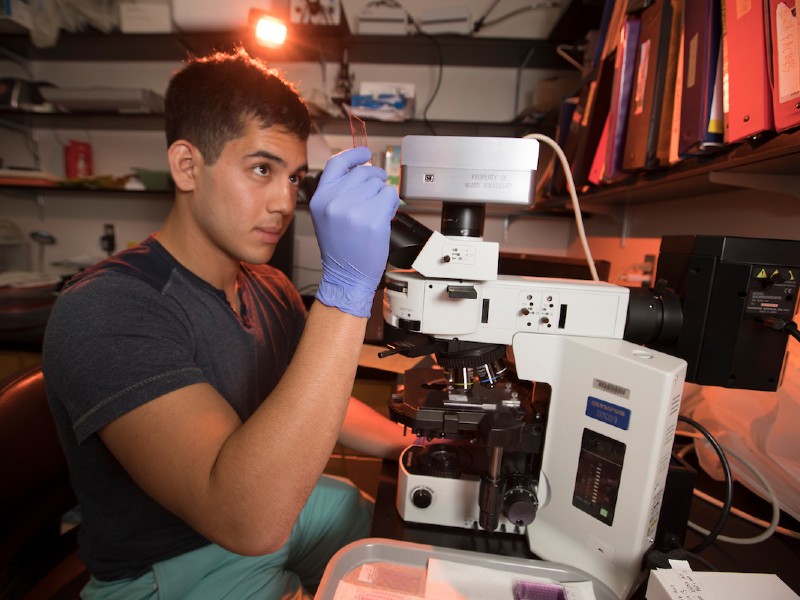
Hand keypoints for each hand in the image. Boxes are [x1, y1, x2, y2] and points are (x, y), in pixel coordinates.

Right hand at [310, 147, 399, 317]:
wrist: (346, 275)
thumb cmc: (340, 248)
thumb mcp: (327, 215)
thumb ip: (339, 191)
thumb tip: (362, 168)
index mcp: (320, 198)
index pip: (337, 163)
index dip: (354, 154)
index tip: (365, 153)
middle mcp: (334, 201)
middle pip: (363, 172)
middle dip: (375, 179)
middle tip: (376, 191)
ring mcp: (354, 210)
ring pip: (379, 184)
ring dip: (382, 195)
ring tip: (374, 212)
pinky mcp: (373, 219)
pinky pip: (390, 196)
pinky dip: (391, 205)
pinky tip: (382, 217)